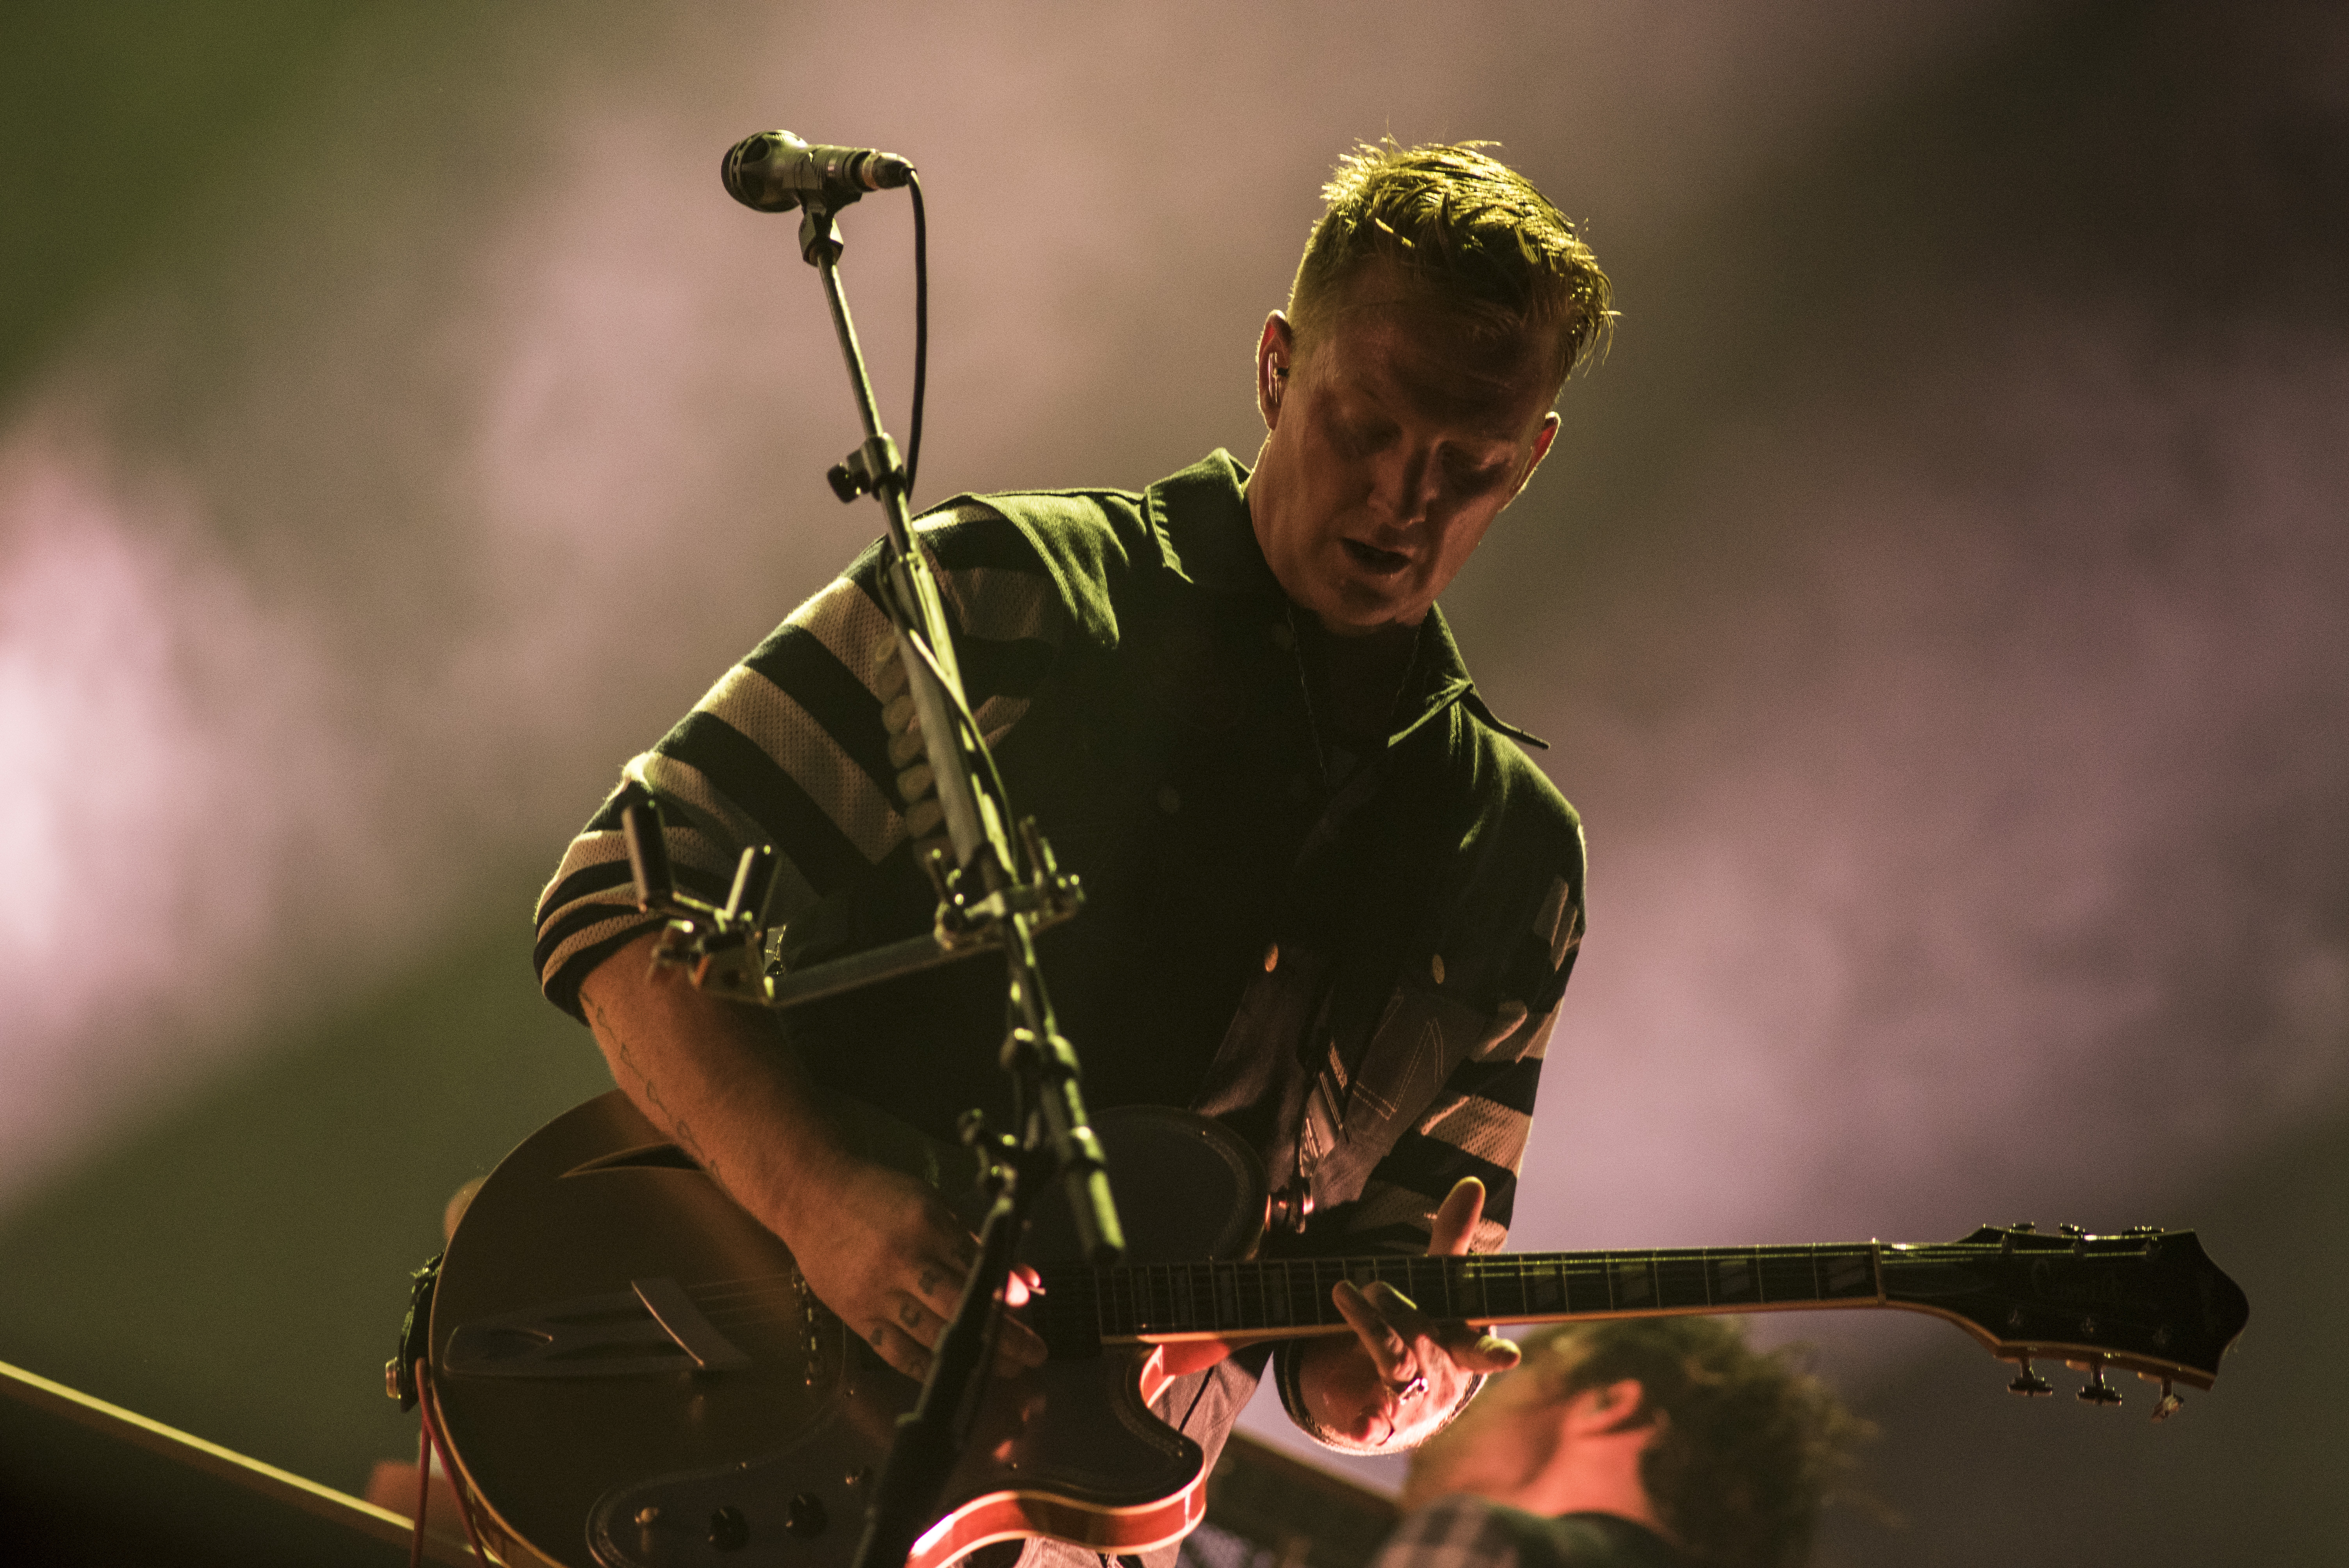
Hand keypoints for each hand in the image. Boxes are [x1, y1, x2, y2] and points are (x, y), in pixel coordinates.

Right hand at [780, 1154, 1046, 1383]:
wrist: (811, 1197)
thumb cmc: (877, 1196)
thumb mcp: (932, 1205)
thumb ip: (974, 1243)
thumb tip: (1021, 1277)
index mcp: (926, 1225)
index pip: (976, 1268)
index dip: (1004, 1295)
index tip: (1028, 1313)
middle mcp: (902, 1261)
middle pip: (961, 1308)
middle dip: (1002, 1336)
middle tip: (1032, 1353)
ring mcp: (877, 1292)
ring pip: (932, 1335)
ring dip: (973, 1358)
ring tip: (1005, 1369)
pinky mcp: (857, 1315)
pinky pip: (897, 1351)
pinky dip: (927, 1367)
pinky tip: (953, 1374)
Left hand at [1294, 1178, 1521, 1448]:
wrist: (1383, 1391)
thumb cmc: (1421, 1328)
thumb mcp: (1436, 1284)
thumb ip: (1453, 1237)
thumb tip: (1473, 1182)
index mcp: (1462, 1345)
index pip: (1481, 1348)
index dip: (1493, 1352)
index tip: (1509, 1356)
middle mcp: (1441, 1375)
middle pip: (1424, 1341)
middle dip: (1399, 1310)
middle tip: (1374, 1285)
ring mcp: (1411, 1400)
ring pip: (1395, 1364)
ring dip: (1371, 1329)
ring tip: (1346, 1293)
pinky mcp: (1377, 1418)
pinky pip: (1372, 1423)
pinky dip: (1366, 1424)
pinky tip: (1357, 1424)